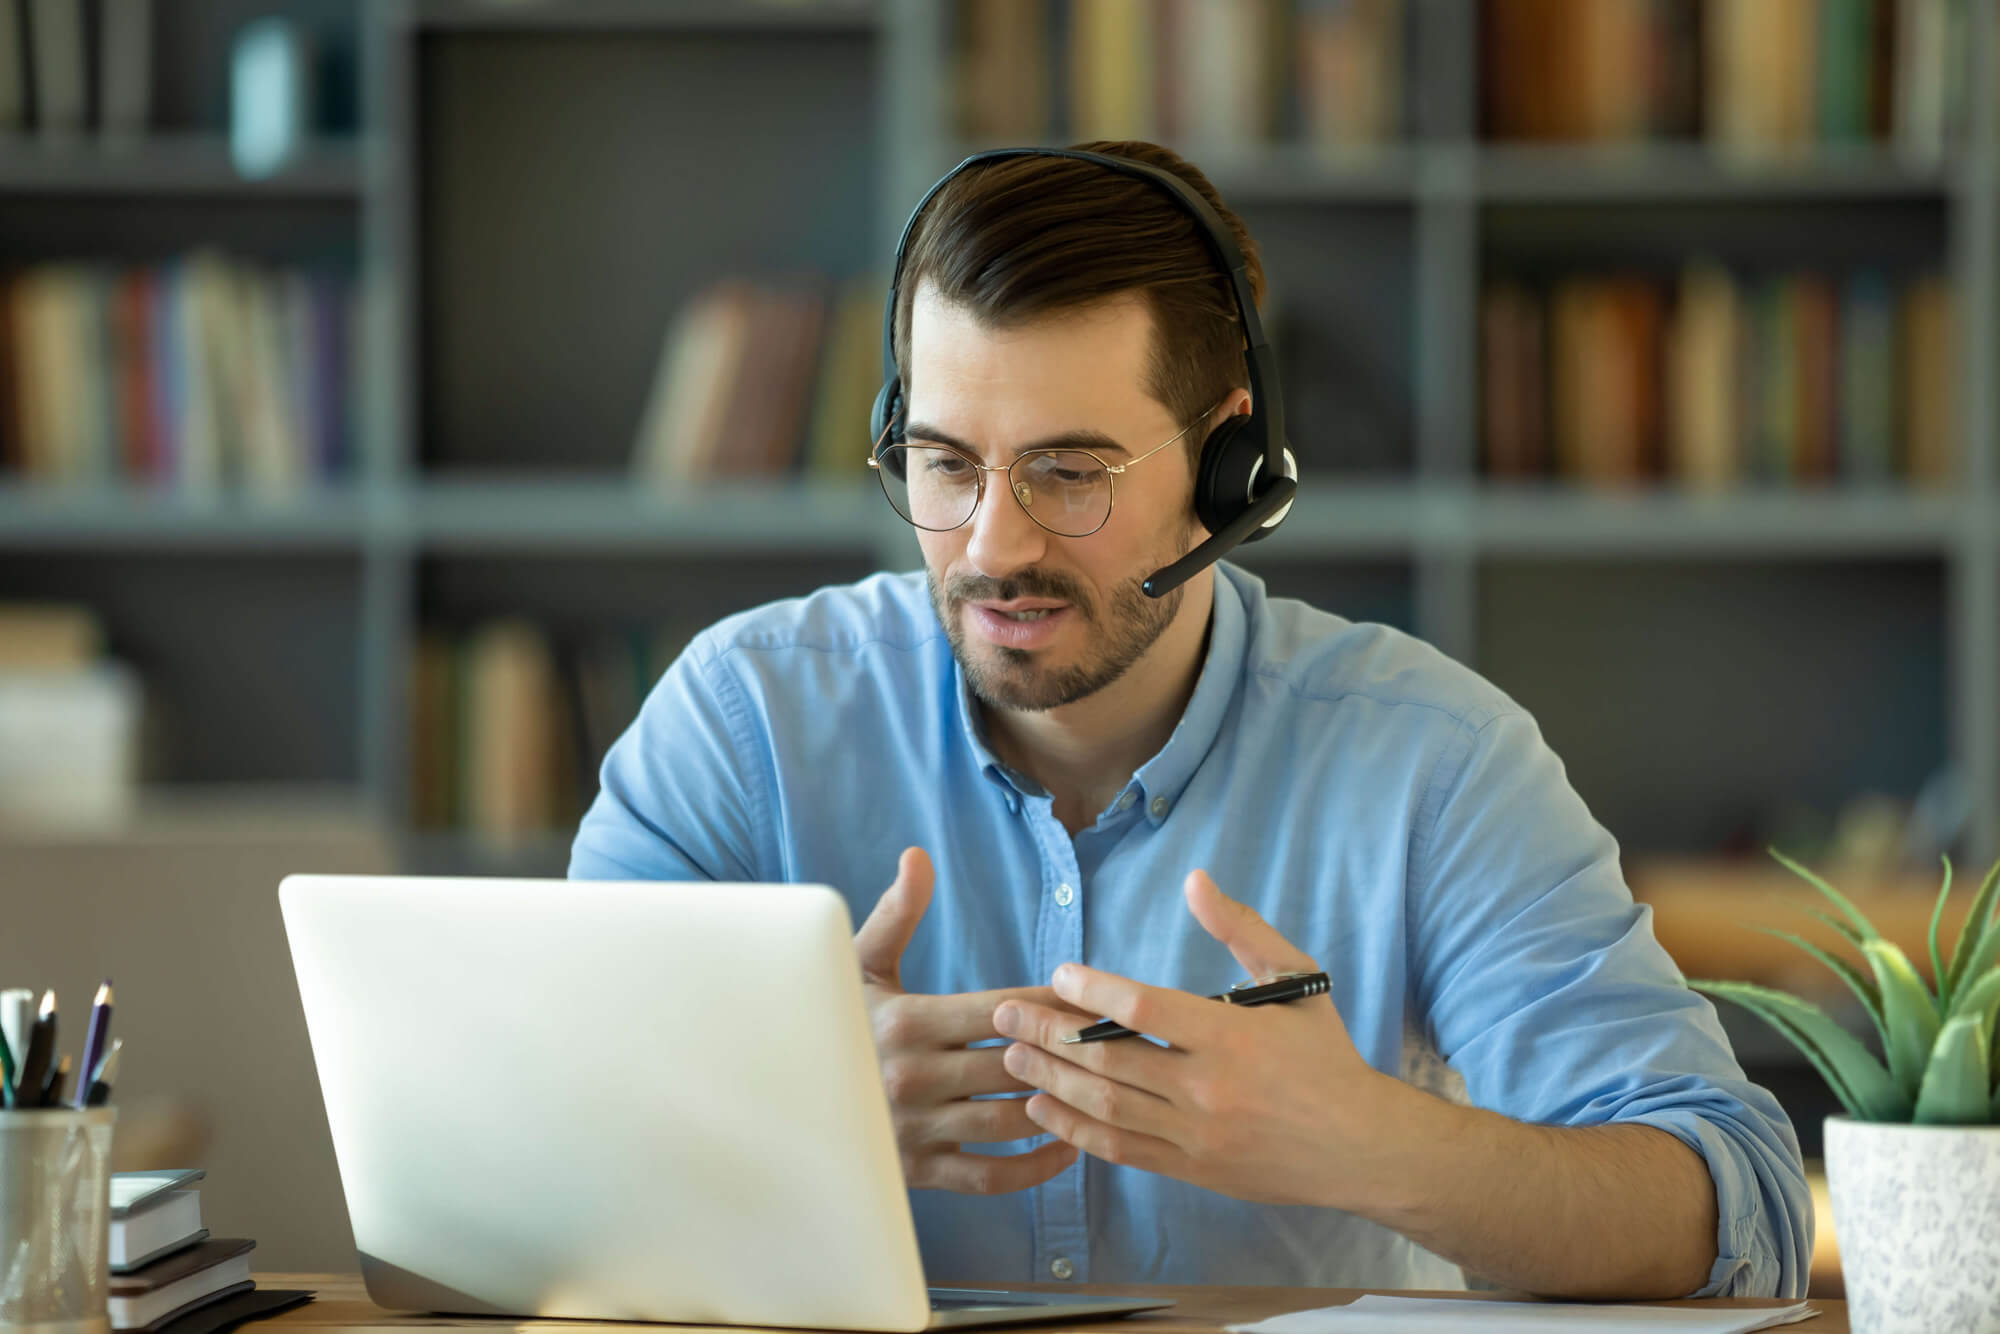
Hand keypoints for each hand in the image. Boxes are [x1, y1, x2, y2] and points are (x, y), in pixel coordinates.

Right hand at [855, 846, 1086, 1193]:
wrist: (783, 1096)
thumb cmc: (833, 1019)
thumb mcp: (858, 965)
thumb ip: (897, 914)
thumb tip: (919, 857)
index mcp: (905, 1023)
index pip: (1001, 1011)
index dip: (1052, 1005)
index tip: (1089, 998)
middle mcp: (912, 1078)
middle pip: (1015, 1065)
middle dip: (1068, 1053)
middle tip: (1112, 1043)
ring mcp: (916, 1130)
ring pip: (1011, 1120)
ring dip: (1060, 1104)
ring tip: (1096, 1087)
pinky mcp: (917, 1172)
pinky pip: (991, 1176)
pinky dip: (1037, 1167)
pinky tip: (1067, 1143)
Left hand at [991, 870, 1394, 1207]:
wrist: (1362, 1147)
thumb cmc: (1326, 1056)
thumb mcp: (1296, 978)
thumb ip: (1242, 929)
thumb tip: (1195, 880)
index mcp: (1231, 1036)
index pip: (1143, 1010)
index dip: (1091, 991)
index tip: (1057, 975)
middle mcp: (1207, 1089)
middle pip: (1107, 1059)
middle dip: (1047, 1034)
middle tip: (1004, 1015)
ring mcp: (1195, 1135)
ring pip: (1105, 1107)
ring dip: (1050, 1080)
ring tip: (1010, 1056)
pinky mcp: (1190, 1169)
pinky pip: (1120, 1149)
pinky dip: (1074, 1130)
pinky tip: (1044, 1109)